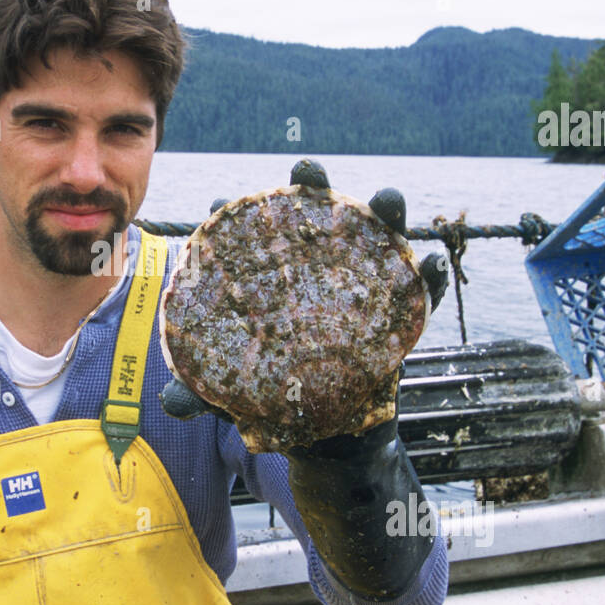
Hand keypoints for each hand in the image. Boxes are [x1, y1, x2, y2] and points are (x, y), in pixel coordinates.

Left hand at [159, 159, 449, 426]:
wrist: (325, 434)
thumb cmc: (271, 398)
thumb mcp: (233, 397)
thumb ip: (203, 395)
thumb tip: (172, 404)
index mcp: (271, 280)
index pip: (251, 236)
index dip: (234, 214)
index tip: (218, 205)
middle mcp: (319, 272)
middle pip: (317, 218)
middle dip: (313, 186)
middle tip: (306, 171)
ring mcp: (364, 289)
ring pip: (380, 240)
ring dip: (387, 213)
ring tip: (387, 199)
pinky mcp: (401, 318)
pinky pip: (423, 293)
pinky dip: (431, 277)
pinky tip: (432, 264)